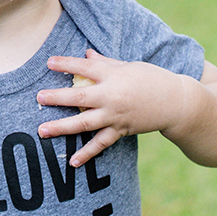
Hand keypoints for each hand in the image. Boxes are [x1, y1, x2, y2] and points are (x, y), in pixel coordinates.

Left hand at [37, 49, 184, 166]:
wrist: (178, 103)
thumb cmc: (152, 79)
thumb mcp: (128, 66)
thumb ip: (104, 62)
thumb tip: (86, 54)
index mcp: (114, 76)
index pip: (85, 68)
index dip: (66, 64)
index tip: (49, 62)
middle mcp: (112, 97)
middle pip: (80, 99)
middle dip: (58, 98)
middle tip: (39, 97)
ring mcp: (115, 116)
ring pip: (85, 124)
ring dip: (62, 127)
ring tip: (42, 130)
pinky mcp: (121, 131)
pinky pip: (100, 144)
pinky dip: (87, 154)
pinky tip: (72, 161)